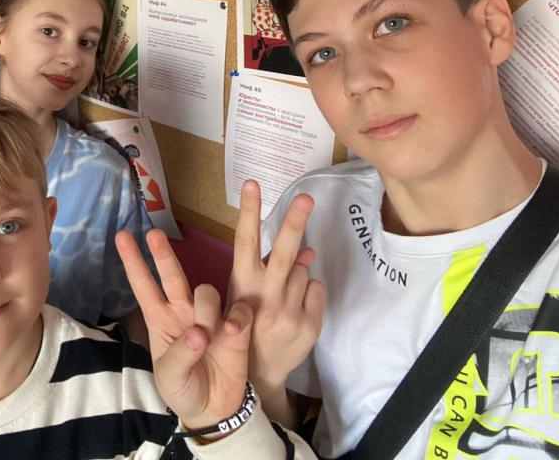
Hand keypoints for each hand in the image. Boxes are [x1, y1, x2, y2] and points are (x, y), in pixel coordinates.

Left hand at [117, 228, 252, 433]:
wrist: (214, 410)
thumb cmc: (183, 389)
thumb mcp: (170, 378)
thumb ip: (180, 356)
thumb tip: (198, 333)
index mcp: (160, 320)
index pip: (144, 286)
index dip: (133, 262)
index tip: (122, 236)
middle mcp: (184, 312)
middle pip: (172, 275)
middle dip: (163, 253)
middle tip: (154, 233)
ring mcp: (211, 317)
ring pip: (207, 290)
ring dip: (205, 307)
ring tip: (206, 336)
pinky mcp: (237, 327)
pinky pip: (238, 309)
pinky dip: (236, 317)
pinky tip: (233, 331)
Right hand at [228, 181, 324, 400]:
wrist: (258, 373)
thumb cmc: (244, 324)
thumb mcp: (244, 294)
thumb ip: (269, 268)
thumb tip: (305, 249)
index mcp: (241, 284)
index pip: (245, 241)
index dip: (249, 211)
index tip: (252, 184)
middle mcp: (264, 296)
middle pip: (284, 253)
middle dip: (294, 221)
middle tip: (306, 197)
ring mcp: (288, 311)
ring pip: (303, 270)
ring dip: (297, 274)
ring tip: (282, 294)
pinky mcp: (308, 324)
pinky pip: (316, 289)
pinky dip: (310, 291)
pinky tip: (296, 306)